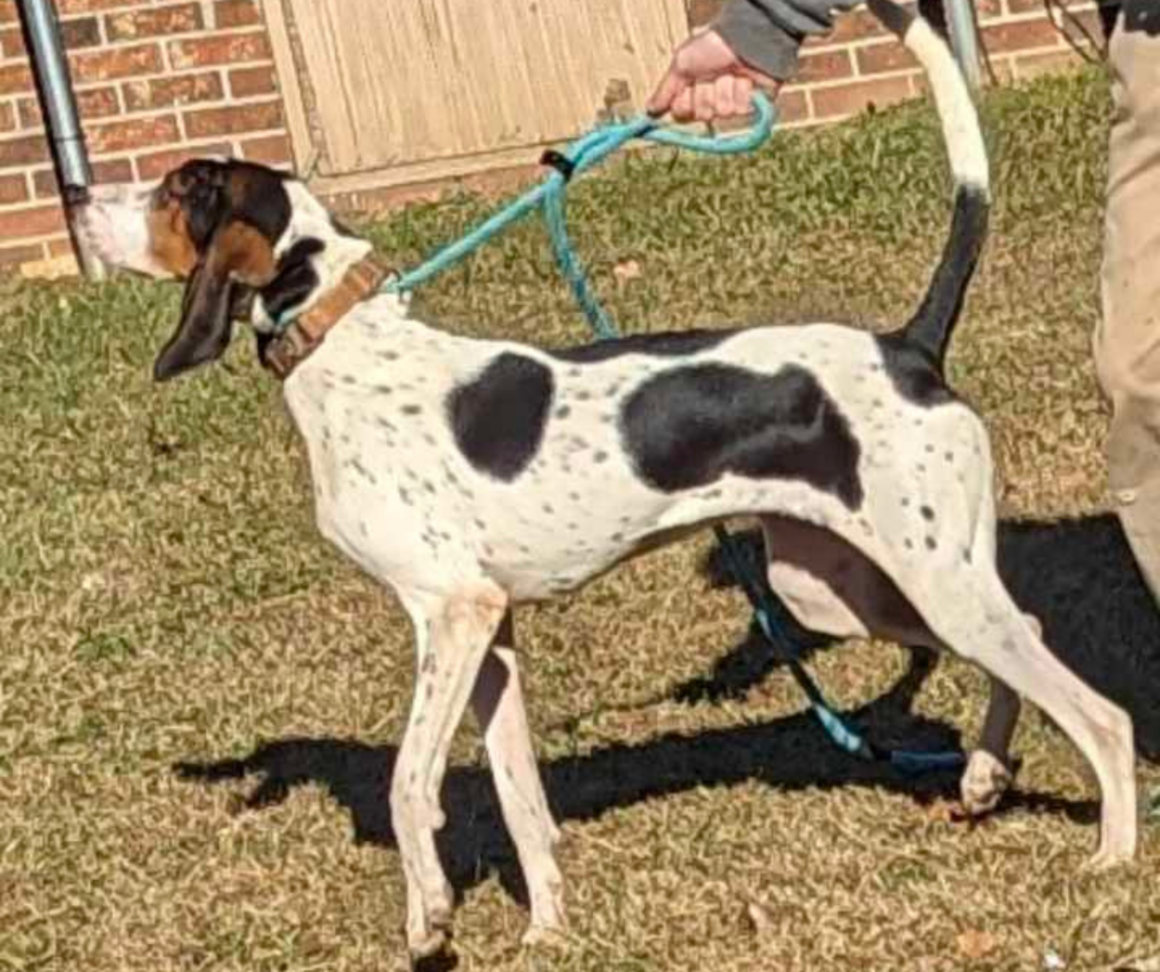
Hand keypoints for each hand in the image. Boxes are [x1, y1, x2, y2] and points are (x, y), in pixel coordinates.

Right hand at [647, 29, 779, 122]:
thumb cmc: (712, 46)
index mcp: (691, 90)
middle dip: (706, 95)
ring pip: (722, 112)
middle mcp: (710, 99)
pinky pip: (741, 109)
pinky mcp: (750, 105)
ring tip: (730, 74)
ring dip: (725, 90)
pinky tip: (745, 79)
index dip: (684, 103)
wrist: (745, 39)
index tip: (688, 88)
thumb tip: (648, 112)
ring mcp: (731, 102)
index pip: (681, 114)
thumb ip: (665, 91)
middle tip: (711, 77)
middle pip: (702, 115)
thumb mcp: (681, 65)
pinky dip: (741, 92)